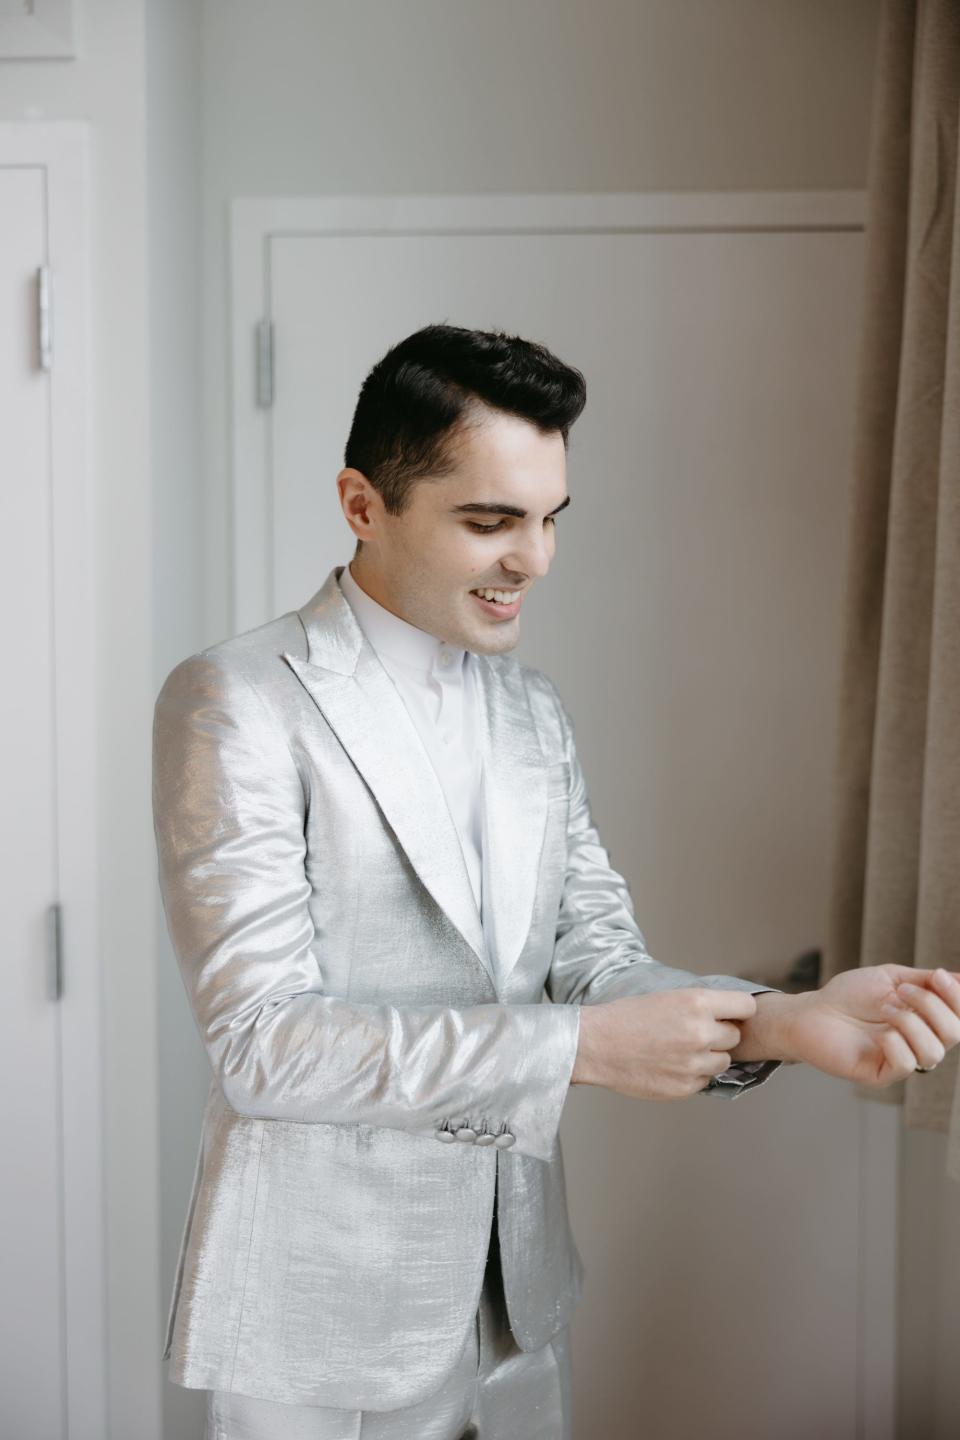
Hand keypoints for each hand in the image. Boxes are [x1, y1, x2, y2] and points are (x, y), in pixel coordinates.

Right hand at [571, 987, 758, 1099]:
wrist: (596, 1045)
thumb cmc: (625, 1018)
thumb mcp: (667, 996)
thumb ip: (700, 1006)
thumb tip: (727, 1015)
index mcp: (697, 1003)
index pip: (747, 1006)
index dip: (738, 1011)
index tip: (731, 1015)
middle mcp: (701, 1033)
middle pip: (735, 1036)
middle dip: (720, 1034)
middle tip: (694, 1033)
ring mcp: (694, 1063)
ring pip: (723, 1061)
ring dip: (709, 1056)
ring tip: (681, 1050)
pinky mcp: (685, 1087)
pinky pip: (705, 1080)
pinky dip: (693, 1074)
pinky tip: (670, 1064)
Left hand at [786, 965, 959, 1085]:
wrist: (811, 1011)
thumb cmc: (849, 995)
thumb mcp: (891, 978)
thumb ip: (926, 980)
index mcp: (925, 1021)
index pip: (959, 1017)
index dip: (956, 998)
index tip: (938, 975)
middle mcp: (919, 1043)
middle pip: (954, 1034)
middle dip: (932, 1006)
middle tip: (902, 991)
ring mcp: (901, 1060)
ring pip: (933, 1052)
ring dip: (910, 1022)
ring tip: (885, 1008)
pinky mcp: (881, 1075)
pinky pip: (906, 1064)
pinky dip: (895, 1043)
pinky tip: (878, 1033)